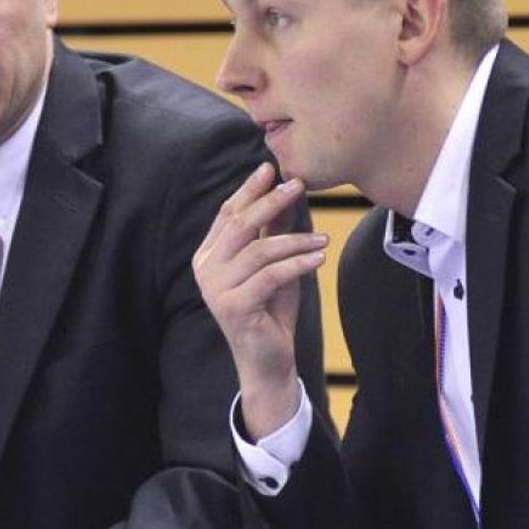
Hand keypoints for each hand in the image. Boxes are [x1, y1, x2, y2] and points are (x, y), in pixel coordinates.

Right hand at [193, 162, 326, 437]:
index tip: (272, 168)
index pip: (228, 214)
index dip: (249, 189)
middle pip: (240, 225)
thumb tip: (286, 191)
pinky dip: (298, 263)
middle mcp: (206, 269)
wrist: (267, 361)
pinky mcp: (234, 307)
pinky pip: (271, 276)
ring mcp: (216, 289)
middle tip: (298, 185)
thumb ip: (273, 231)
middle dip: (271, 201)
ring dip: (295, 239)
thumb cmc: (269, 310)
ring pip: (259, 250)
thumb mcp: (273, 264)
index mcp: (208, 255)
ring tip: (322, 239)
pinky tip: (320, 257)